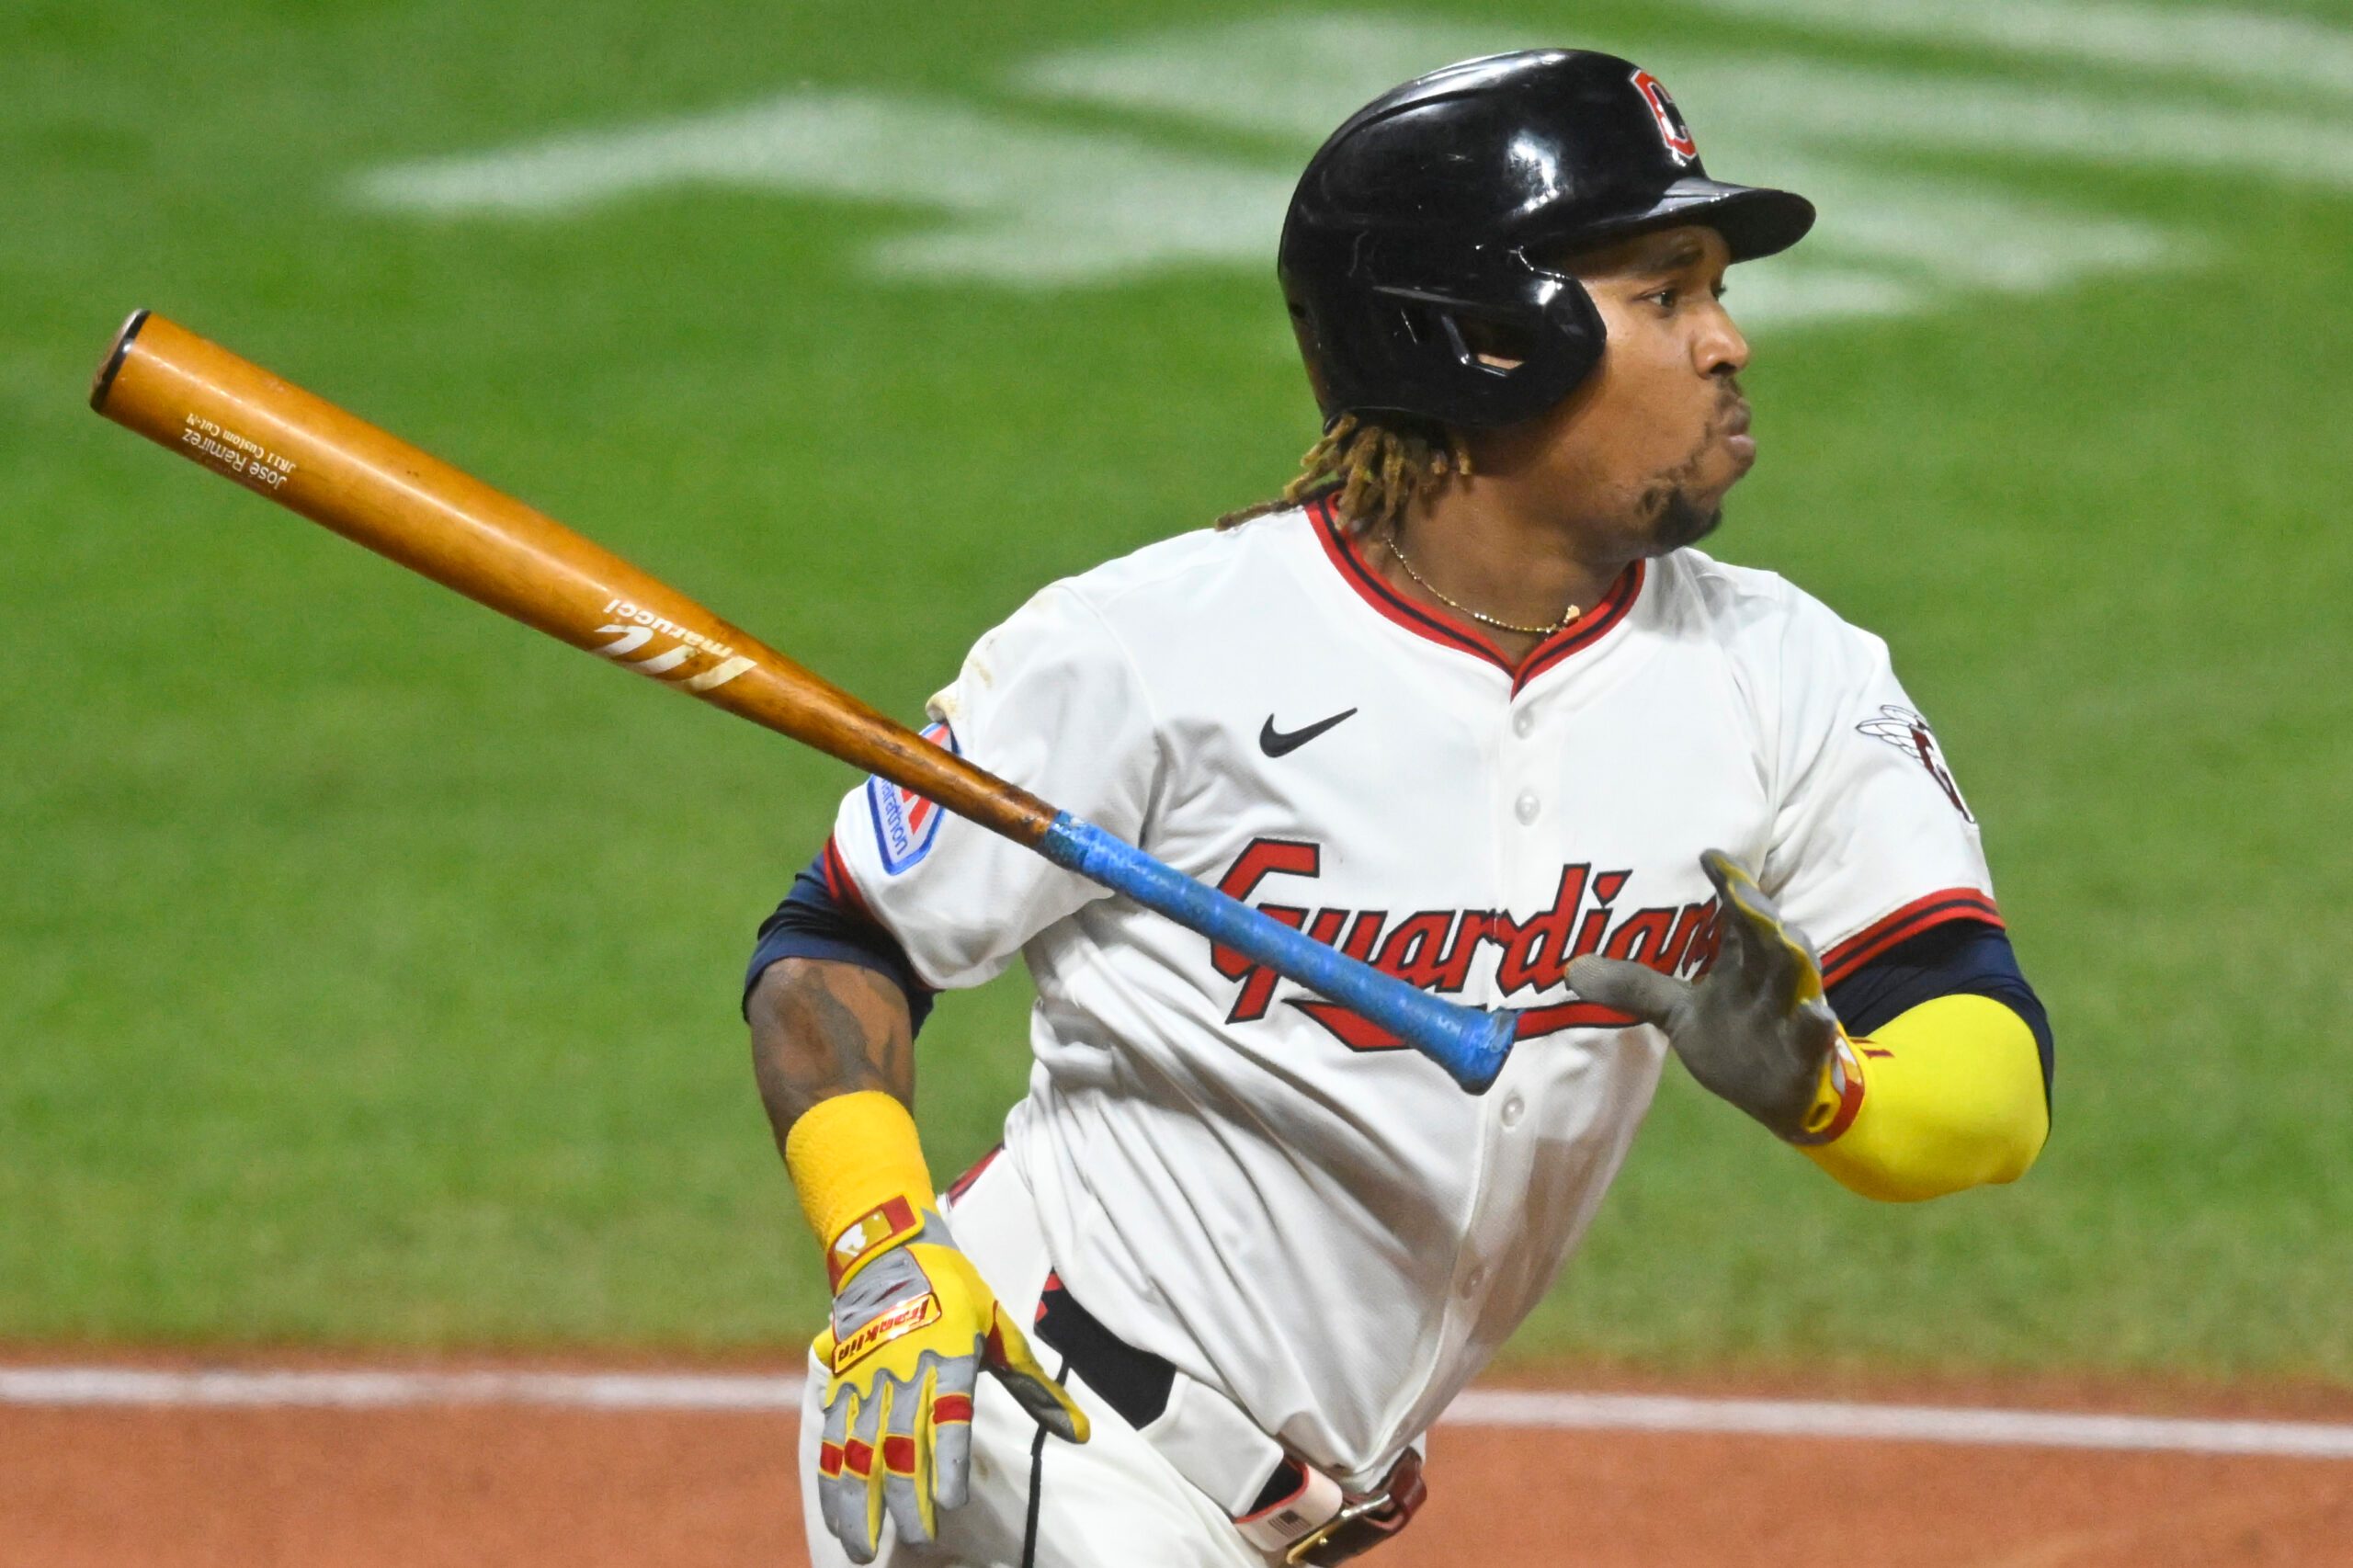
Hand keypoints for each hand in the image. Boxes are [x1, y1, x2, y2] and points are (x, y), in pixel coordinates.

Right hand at [811, 1211, 1088, 1562]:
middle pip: (899, 1445)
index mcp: (949, 1358)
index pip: (947, 1418)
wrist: (887, 1248)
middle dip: (905, 1500)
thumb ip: (1035, 1389)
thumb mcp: (1001, 1330)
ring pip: (858, 1451)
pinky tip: (838, 1519)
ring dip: (861, 1504)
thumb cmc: (956, 1291)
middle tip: (917, 1540)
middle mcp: (903, 1371)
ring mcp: (866, 1379)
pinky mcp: (840, 1382)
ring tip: (867, 1550)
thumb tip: (1079, 1433)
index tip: (949, 1506)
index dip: (944, 1463)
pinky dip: (833, 1482)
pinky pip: (833, 1439)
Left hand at [1567, 849, 1839, 1139]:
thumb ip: (1633, 987)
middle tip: (1740, 889)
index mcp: (1741, 960)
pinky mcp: (1806, 1055)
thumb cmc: (1732, 1038)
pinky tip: (1815, 1015)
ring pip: (1798, 977)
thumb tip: (1573, 969)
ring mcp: (1791, 1013)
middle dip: (1757, 911)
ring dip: (1792, 955)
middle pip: (1766, 937)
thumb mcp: (1677, 1012)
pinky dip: (1815, 1027)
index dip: (1727, 883)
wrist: (1779, 1097)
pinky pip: (1815, 1039)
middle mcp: (1770, 977)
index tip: (1708, 854)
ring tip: (1783, 933)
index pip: (1735, 914)